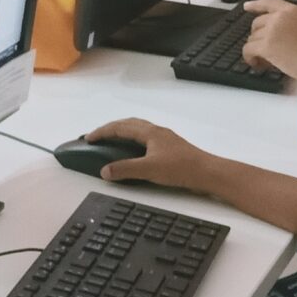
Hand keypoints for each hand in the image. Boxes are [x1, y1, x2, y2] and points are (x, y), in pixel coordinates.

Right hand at [89, 117, 214, 191]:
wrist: (207, 172)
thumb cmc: (180, 168)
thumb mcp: (148, 169)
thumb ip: (125, 169)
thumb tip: (104, 170)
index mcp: (149, 132)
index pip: (120, 127)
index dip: (102, 132)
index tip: (88, 139)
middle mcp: (156, 132)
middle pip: (129, 124)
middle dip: (111, 128)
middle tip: (97, 137)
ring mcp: (164, 139)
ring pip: (138, 130)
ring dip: (123, 132)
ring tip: (112, 141)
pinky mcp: (170, 148)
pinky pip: (145, 138)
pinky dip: (133, 141)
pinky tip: (135, 152)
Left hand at [240, 0, 296, 73]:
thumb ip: (294, 25)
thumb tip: (279, 35)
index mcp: (292, 10)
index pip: (269, 3)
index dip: (255, 5)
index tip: (247, 6)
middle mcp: (280, 17)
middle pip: (257, 23)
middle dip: (259, 36)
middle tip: (265, 49)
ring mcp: (272, 30)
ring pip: (252, 37)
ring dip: (256, 48)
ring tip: (264, 60)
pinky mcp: (266, 45)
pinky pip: (248, 49)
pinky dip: (249, 57)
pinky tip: (256, 63)